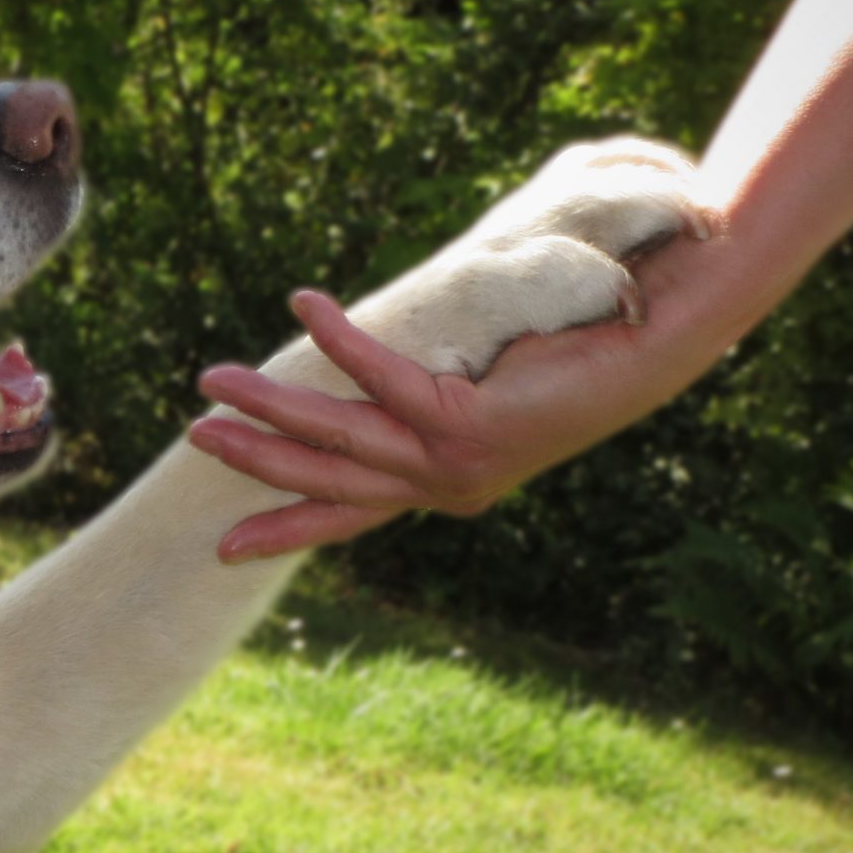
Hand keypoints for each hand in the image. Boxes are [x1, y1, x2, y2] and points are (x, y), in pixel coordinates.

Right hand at [188, 237, 722, 561]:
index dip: (287, 526)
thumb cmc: (582, 350)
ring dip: (272, 405)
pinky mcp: (471, 424)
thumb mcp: (492, 385)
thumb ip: (435, 396)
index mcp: (449, 483)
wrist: (656, 340)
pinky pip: (385, 380)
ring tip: (214, 378)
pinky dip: (341, 342)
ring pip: (342, 437)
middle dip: (257, 460)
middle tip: (195, 437)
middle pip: (329, 478)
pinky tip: (303, 305)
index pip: (352, 511)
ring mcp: (458, 462)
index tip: (225, 547)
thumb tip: (373, 371)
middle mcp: (448, 484)